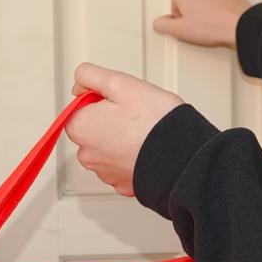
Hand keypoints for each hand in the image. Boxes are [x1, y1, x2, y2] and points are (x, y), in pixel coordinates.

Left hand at [66, 63, 183, 196]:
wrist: (182, 156)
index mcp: (80, 128)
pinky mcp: (123, 185)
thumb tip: (79, 84)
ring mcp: (105, 173)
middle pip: (94, 130)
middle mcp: (87, 155)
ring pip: (109, 149)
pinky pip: (124, 166)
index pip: (80, 108)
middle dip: (111, 121)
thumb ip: (90, 76)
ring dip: (122, 140)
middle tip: (136, 115)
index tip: (121, 101)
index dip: (102, 100)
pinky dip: (133, 158)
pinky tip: (147, 149)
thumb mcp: (119, 82)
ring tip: (144, 133)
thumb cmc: (154, 121)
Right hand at [153, 0, 251, 47]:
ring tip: (211, 21)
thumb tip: (159, 23)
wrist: (239, 25)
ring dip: (205, 5)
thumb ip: (163, 25)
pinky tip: (220, 16)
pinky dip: (219, 3)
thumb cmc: (212, 26)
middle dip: (192, 8)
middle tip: (199, 24)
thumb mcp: (180, 31)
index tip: (187, 25)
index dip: (180, 17)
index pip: (174, 3)